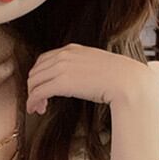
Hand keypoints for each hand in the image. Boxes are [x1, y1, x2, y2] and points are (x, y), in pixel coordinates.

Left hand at [26, 43, 156, 114]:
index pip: (44, 59)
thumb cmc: (119, 77)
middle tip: (38, 101)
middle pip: (36, 71)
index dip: (39, 74)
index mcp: (72, 49)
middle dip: (33, 87)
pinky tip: (35, 110)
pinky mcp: (61, 83)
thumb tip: (82, 79)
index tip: (42, 86)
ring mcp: (61, 68)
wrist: (127, 81)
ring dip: (32, 96)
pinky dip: (32, 102)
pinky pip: (38, 93)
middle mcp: (63, 56)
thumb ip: (83, 66)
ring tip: (37, 108)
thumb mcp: (97, 64)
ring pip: (34, 82)